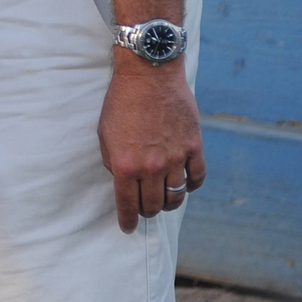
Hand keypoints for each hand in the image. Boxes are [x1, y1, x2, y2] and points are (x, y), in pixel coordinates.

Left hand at [97, 56, 205, 233]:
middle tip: (145, 208)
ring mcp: (175, 158)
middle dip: (147, 211)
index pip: (128, 205)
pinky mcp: (193, 147)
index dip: (128, 221)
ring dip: (168, 202)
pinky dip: (191, 186)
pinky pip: (196, 178)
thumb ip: (113, 161)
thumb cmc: (121, 101)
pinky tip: (184, 185)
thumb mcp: (105, 133)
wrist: (148, 73)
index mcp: (125, 165)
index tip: (128, 228)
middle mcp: (151, 167)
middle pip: (153, 205)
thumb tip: (122, 179)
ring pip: (176, 197)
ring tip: (163, 199)